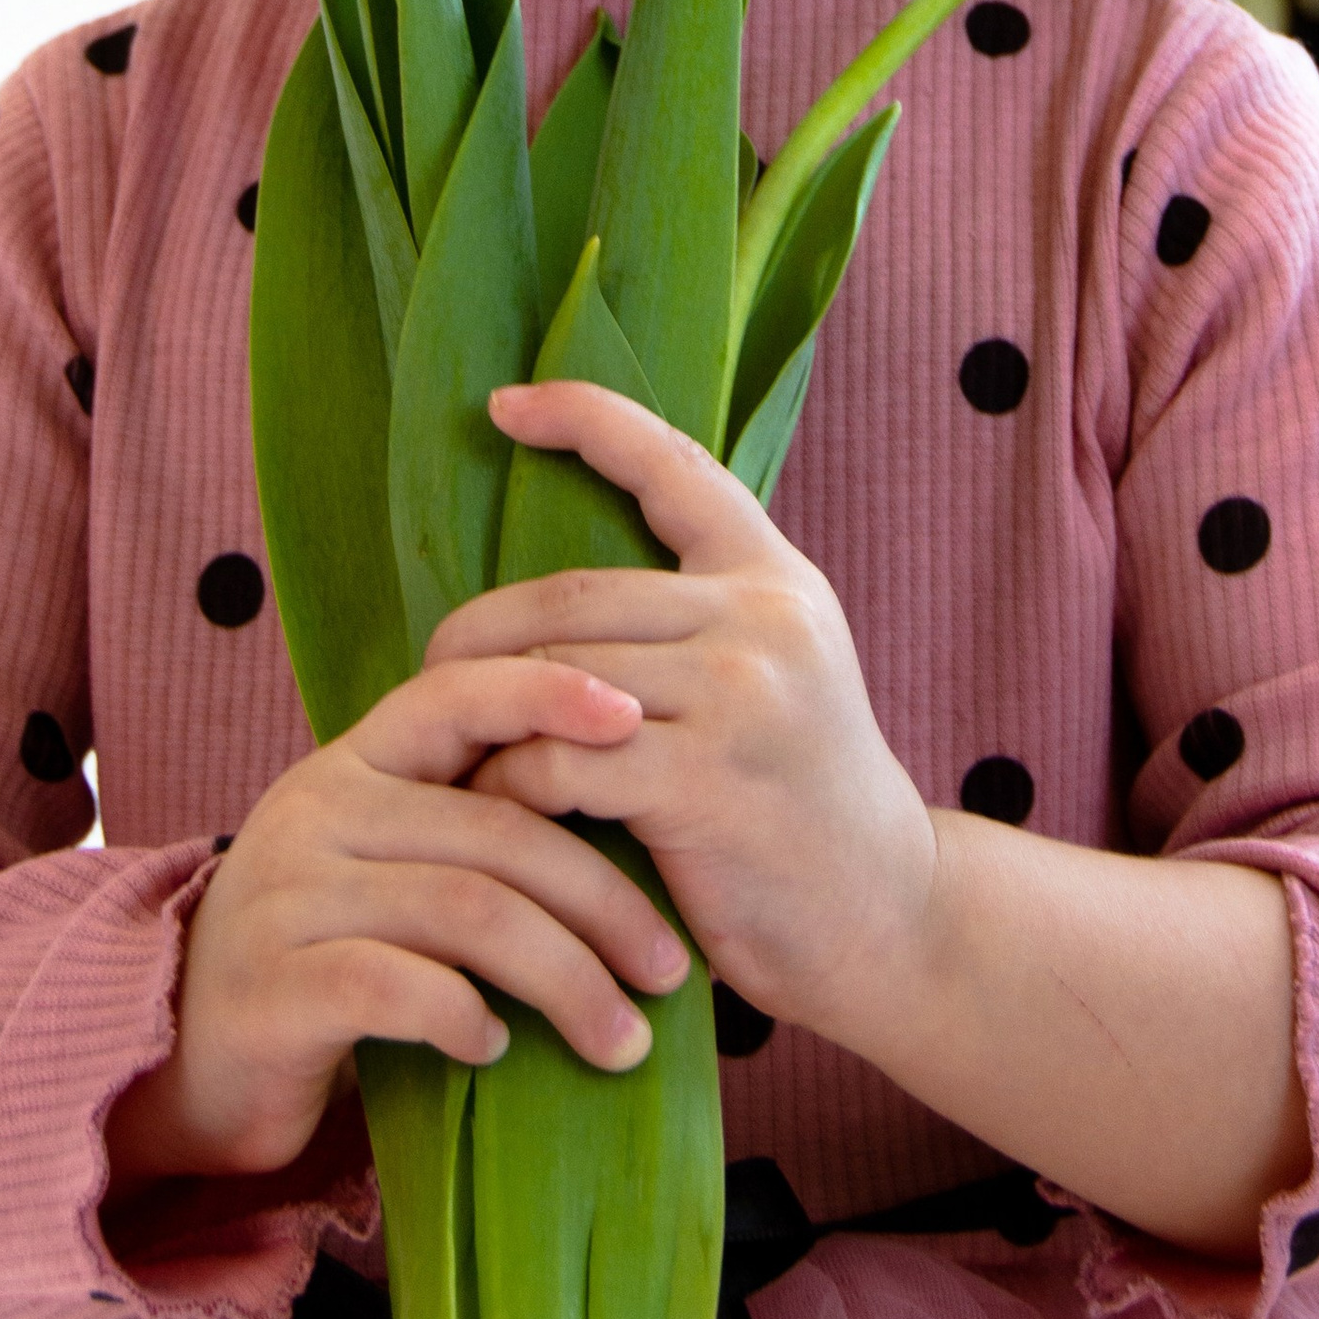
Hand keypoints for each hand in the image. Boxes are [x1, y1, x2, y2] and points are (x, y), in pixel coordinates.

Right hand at [107, 654, 685, 1187]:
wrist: (185, 1054)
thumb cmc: (330, 955)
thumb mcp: (391, 865)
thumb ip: (472, 827)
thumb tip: (638, 822)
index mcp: (355, 762)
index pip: (455, 693)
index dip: (547, 693)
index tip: (636, 720)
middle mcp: (317, 808)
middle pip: (496, 832)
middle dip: (604, 903)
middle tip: (673, 973)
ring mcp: (288, 895)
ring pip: (464, 912)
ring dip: (564, 980)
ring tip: (620, 1039)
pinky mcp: (272, 987)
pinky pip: (395, 985)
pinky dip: (464, 1016)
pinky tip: (498, 1047)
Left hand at [430, 382, 937, 1044]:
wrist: (889, 917)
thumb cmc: (798, 800)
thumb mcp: (777, 675)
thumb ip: (695, 622)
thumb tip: (557, 600)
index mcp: (774, 576)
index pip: (671, 461)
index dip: (583, 418)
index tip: (504, 402)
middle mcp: (763, 617)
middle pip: (573, 592)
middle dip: (479, 632)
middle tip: (429, 670)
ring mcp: (740, 696)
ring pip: (557, 672)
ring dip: (483, 710)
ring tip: (443, 739)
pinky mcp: (706, 783)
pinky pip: (562, 759)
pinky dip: (512, 779)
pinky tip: (496, 803)